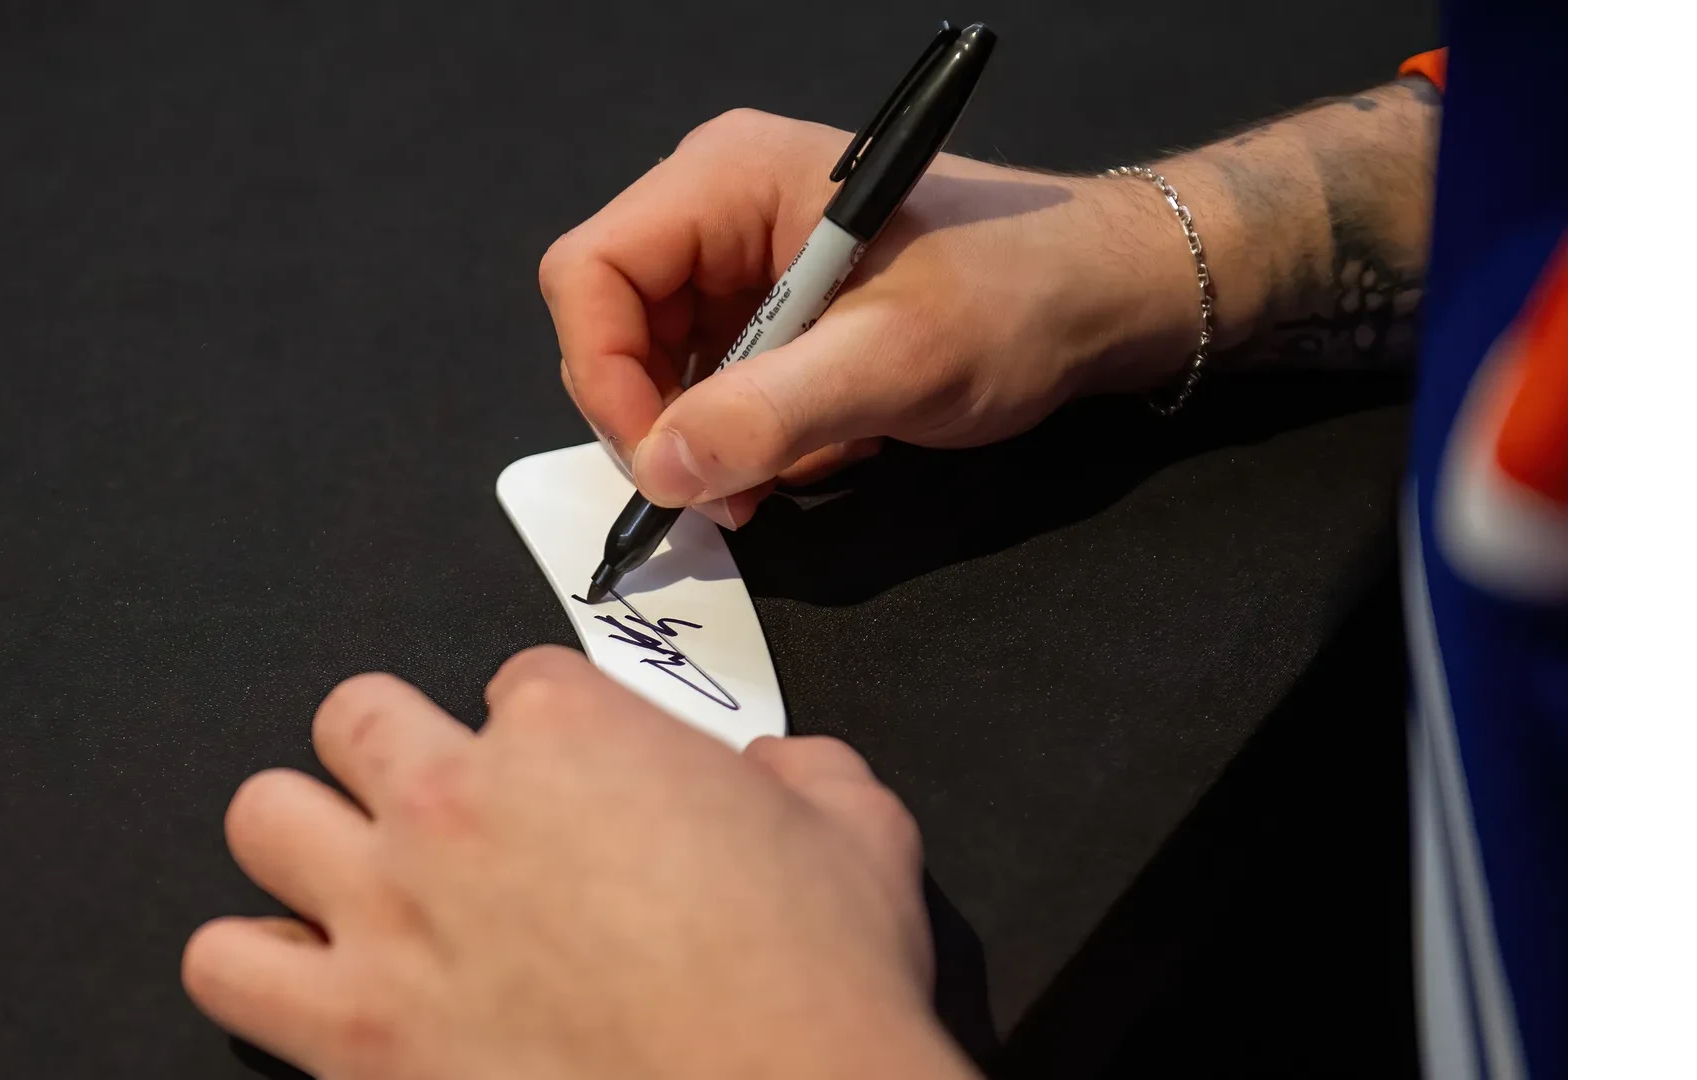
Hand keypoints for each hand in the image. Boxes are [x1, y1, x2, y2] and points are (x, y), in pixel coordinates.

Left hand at [182, 647, 976, 1079]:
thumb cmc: (815, 981)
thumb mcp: (856, 827)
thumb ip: (801, 770)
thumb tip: (780, 772)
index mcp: (572, 730)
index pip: (515, 680)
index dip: (548, 732)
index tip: (575, 781)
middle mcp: (458, 800)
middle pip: (357, 716)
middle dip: (398, 751)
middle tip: (447, 808)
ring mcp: (392, 912)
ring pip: (264, 816)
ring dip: (309, 840)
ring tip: (359, 881)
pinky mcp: (353, 1032)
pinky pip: (227, 965)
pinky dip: (257, 964)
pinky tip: (317, 980)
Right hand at [539, 109, 1201, 528]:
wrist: (1106, 295)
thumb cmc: (1020, 295)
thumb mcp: (895, 361)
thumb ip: (771, 413)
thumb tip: (660, 469)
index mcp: (728, 177)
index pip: (590, 273)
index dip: (603, 377)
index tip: (661, 466)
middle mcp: (720, 208)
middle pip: (616, 327)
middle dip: (665, 424)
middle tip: (732, 495)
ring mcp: (747, 260)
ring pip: (665, 371)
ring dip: (718, 440)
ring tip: (798, 470)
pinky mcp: (776, 307)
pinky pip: (719, 385)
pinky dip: (758, 434)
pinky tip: (831, 443)